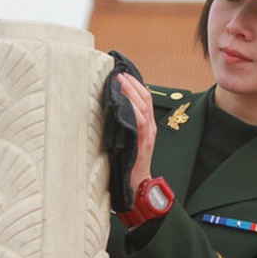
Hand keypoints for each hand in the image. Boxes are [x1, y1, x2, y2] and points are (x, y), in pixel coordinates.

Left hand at [115, 72, 155, 192]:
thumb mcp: (128, 141)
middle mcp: (150, 128)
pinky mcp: (142, 142)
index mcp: (148, 126)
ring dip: (132, 91)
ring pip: (143, 107)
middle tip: (119, 73)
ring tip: (119, 81)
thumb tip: (106, 112)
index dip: (136, 85)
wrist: (138, 184)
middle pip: (146, 99)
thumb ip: (123, 126)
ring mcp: (147, 135)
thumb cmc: (129, 164)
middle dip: (133, 84)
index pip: (146, 99)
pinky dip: (133, 109)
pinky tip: (124, 101)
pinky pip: (140, 122)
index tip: (124, 74)